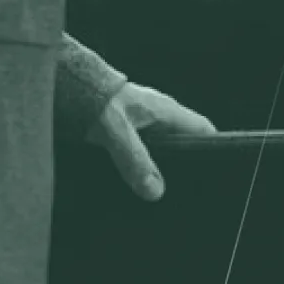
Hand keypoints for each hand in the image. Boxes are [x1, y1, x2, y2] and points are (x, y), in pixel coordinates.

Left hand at [84, 81, 215, 201]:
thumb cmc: (96, 101)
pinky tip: (135, 186)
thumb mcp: (117, 133)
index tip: (214, 174)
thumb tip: (155, 191)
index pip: (203, 129)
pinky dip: (142, 167)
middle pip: (185, 143)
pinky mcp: (128, 132)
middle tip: (185, 195)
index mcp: (166, 110)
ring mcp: (144, 124)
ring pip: (163, 150)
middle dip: (186, 167)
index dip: (213, 149)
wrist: (69, 86)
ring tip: (158, 197)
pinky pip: (144, 152)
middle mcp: (159, 116)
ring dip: (160, 170)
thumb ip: (135, 160)